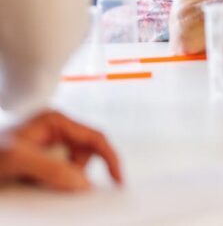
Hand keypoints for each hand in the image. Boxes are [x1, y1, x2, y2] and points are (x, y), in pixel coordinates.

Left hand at [0, 110, 121, 191]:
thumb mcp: (18, 160)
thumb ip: (53, 169)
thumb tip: (84, 183)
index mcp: (55, 120)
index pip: (94, 138)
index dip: (110, 158)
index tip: (117, 181)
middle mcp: (54, 132)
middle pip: (84, 157)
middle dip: (73, 173)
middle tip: (48, 182)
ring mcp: (46, 149)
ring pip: (71, 171)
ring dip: (56, 182)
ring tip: (30, 183)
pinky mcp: (39, 166)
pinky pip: (57, 180)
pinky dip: (48, 188)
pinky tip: (29, 187)